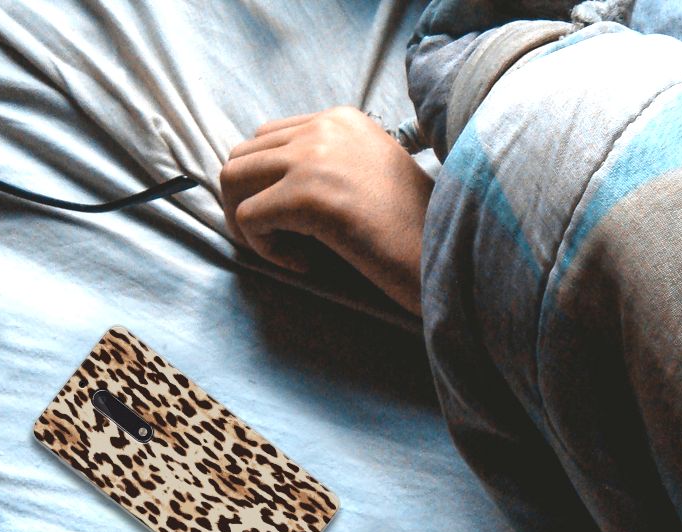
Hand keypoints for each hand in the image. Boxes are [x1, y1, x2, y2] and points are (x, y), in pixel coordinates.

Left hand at [220, 106, 433, 315]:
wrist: (449, 254)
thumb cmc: (415, 228)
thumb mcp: (370, 173)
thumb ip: (327, 164)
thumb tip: (266, 186)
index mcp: (340, 118)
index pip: (265, 138)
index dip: (263, 184)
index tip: (291, 222)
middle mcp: (324, 126)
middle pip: (241, 156)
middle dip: (244, 202)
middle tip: (274, 240)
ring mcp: (314, 158)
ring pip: (232, 180)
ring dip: (246, 222)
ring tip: (283, 251)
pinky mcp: (308, 196)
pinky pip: (248, 218)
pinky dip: (264, 249)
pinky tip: (304, 263)